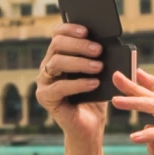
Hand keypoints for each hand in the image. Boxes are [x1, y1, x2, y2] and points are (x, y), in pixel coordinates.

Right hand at [35, 23, 109, 137]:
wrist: (90, 126)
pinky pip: (58, 87)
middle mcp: (48, 66)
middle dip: (79, 45)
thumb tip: (109, 43)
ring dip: (79, 62)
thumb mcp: (100, 74)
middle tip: (98, 50)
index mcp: (59, 55)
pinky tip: (93, 83)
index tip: (87, 30)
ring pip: (56, 63)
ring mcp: (44, 81)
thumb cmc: (95, 98)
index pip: (58, 34)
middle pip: (56, 45)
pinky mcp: (45, 97)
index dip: (70, 28)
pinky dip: (78, 84)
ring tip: (99, 67)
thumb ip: (99, 58)